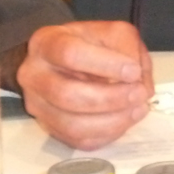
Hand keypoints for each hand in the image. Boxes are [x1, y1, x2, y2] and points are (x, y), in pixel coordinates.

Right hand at [17, 22, 152, 150]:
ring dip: (112, 121)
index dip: (105, 65)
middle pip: (66, 95)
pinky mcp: (48, 127)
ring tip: (138, 109)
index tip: (134, 71)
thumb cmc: (92, 44)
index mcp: (47, 43)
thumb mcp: (114, 33)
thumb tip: (137, 80)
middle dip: (111, 98)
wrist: (67, 59)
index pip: (70, 54)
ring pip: (71, 124)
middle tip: (140, 94)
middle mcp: (33, 75)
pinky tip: (125, 121)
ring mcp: (37, 105)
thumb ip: (128, 49)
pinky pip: (77, 141)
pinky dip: (106, 134)